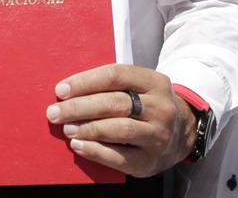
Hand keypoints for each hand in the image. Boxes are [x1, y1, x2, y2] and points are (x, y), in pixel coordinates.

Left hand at [45, 64, 195, 176]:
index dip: (85, 82)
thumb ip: (110, 85)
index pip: (115, 76)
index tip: (60, 90)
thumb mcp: (139, 86)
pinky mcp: (151, 161)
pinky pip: (120, 157)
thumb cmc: (147, 105)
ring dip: (87, 128)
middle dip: (79, 107)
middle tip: (54, 112)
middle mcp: (161, 108)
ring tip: (66, 128)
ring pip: (119, 130)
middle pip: (114, 104)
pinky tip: (78, 145)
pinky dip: (96, 151)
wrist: (183, 134)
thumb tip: (67, 90)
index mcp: (155, 82)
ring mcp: (159, 136)